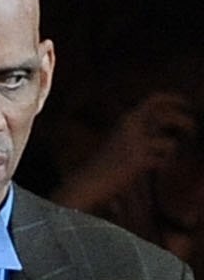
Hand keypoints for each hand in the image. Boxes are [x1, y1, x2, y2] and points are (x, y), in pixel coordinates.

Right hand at [60, 92, 196, 216]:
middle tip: (191, 130)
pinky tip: (157, 170)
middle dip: (186, 122)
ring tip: (171, 158)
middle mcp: (131, 127)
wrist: (89, 180)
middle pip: (168, 117)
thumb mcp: (122, 137)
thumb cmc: (108, 162)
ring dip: (175, 152)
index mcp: (127, 119)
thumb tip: (171, 123)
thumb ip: (142, 128)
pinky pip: (164, 162)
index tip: (186, 104)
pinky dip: (164, 166)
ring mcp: (135, 144)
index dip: (173, 99)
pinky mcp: (138, 161)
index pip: (153, 100)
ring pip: (171, 143)